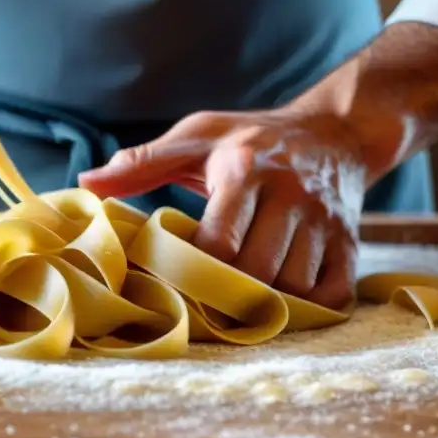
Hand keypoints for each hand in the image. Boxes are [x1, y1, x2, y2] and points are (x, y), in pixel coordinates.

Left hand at [78, 110, 367, 308]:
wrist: (335, 132)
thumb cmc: (251, 137)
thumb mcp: (196, 136)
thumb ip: (142, 162)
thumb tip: (86, 184)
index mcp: (246, 169)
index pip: (219, 240)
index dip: (194, 268)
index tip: (174, 277)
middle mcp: (291, 194)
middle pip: (258, 269)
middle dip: (228, 292)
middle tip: (203, 300)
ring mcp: (325, 221)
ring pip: (295, 285)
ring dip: (266, 302)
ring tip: (240, 300)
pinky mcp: (351, 241)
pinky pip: (333, 292)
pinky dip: (308, 305)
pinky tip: (283, 298)